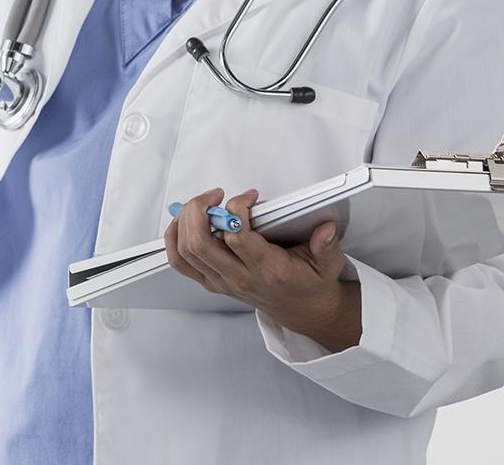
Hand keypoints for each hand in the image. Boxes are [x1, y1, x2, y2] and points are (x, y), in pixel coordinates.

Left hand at [163, 187, 363, 351]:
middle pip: (199, 243)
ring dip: (186, 220)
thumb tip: (325, 230)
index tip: (248, 196)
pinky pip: (181, 262)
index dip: (235, 210)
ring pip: (186, 251)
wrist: (301, 309)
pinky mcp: (211, 282)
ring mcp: (221, 282)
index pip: (236, 238)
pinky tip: (185, 221)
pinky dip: (175, 238)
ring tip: (202, 203)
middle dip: (199, 210)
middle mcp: (239, 278)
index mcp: (267, 271)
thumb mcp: (328, 264)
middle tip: (215, 195)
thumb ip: (327, 246)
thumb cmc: (309, 283)